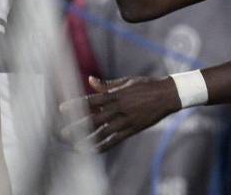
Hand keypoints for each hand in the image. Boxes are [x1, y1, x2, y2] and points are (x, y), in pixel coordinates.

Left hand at [60, 76, 180, 151]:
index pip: (92, 100)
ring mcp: (127, 120)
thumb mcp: (127, 81)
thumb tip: (90, 80)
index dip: (77, 104)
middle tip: (64, 131)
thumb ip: (107, 84)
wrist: (167, 95)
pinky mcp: (133, 129)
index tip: (63, 108)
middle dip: (78, 125)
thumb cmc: (146, 85)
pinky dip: (103, 146)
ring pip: (104, 132)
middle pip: (95, 118)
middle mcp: (120, 108)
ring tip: (75, 145)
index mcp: (117, 94)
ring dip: (88, 139)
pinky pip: (116, 140)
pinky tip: (93, 150)